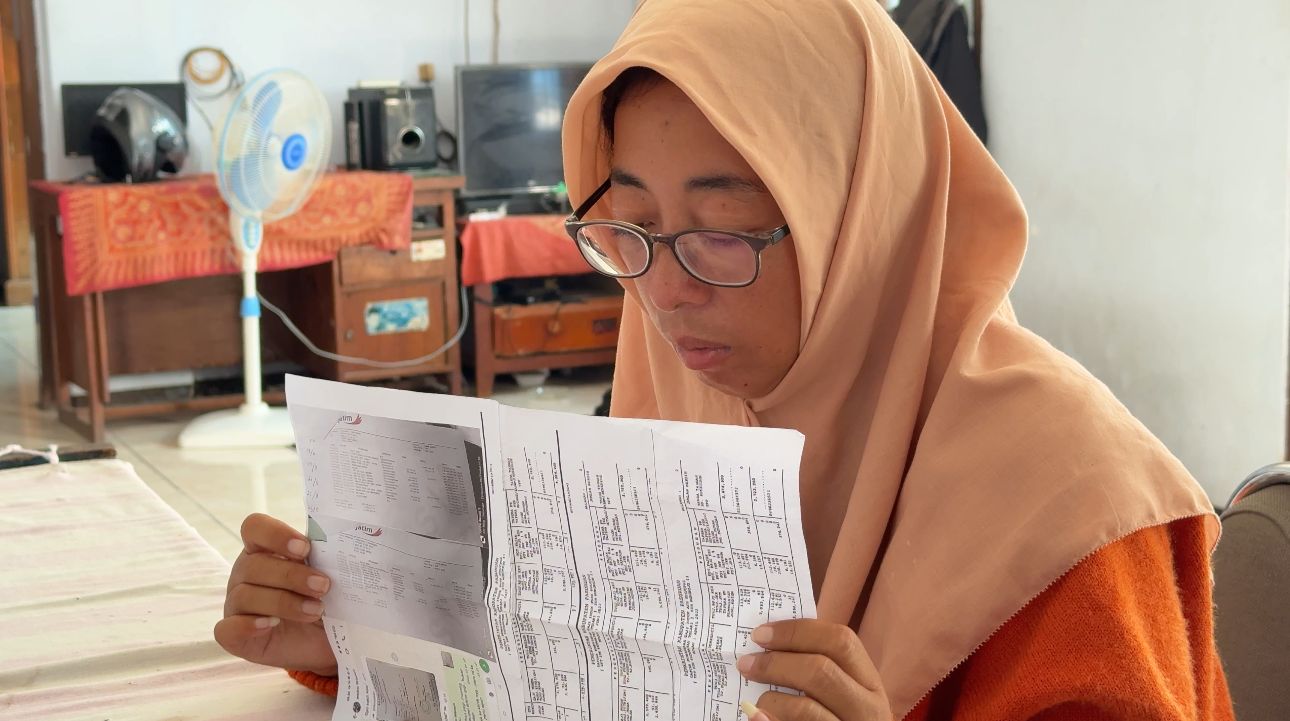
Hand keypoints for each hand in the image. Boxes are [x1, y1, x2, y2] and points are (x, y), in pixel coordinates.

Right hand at [214, 513, 336, 674]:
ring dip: (283, 602)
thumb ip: (332, 558)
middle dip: (292, 575)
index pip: (255, 528)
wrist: (324, 641)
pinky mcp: (235, 636)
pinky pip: (227, 629)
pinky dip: (248, 626)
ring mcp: (236, 605)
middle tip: (323, 586)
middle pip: (254, 565)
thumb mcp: (332, 576)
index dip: (276, 534)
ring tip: (315, 611)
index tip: (305, 549)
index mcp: (265, 549)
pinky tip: (272, 625)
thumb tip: (352, 545)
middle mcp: (246, 573)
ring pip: (245, 595)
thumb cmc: (325, 600)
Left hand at [737, 619, 891, 720]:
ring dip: (771, 700)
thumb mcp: (842, 694)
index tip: (761, 634)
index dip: (796, 632)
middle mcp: (867, 709)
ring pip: (806, 709)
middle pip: (820, 671)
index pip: (839, 642)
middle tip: (746, 664)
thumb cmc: (838, 719)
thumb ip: (816, 669)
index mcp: (869, 683)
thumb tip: (767, 644)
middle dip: (776, 663)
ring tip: (755, 703)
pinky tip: (757, 717)